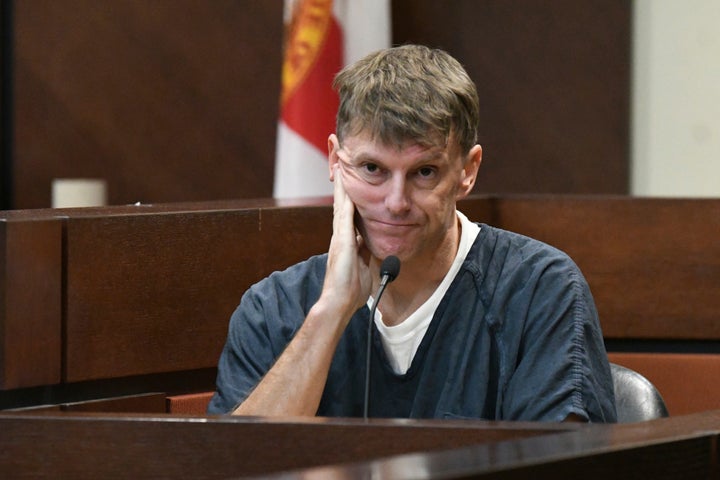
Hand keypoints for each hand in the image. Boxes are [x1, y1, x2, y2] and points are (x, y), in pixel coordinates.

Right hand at [321, 165, 371, 316]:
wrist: (340, 302)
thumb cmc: (351, 290)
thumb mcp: (365, 266)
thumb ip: (367, 254)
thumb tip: (372, 246)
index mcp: (348, 241)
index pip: (350, 214)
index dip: (351, 198)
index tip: (352, 183)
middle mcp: (341, 235)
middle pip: (343, 204)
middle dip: (342, 185)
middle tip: (340, 165)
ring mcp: (340, 236)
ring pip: (341, 204)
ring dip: (341, 185)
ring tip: (340, 165)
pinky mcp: (341, 239)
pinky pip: (343, 213)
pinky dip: (343, 196)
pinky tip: (344, 183)